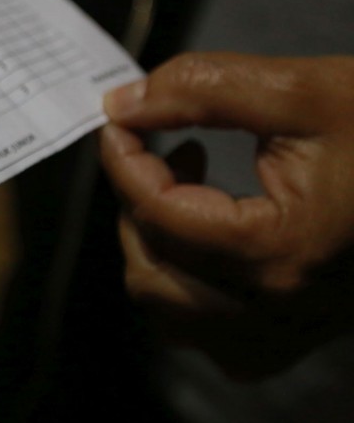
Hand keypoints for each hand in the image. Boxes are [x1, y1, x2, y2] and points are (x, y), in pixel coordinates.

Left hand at [100, 52, 353, 376]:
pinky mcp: (302, 332)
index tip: (119, 118)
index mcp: (280, 250)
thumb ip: (203, 89)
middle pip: (151, 272)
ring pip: (172, 311)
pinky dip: (189, 285)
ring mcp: (292, 329)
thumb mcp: (304, 89)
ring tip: (186, 185)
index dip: (122, 159)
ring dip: (156, 246)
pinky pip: (212, 333)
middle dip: (135, 204)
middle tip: (159, 150)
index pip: (156, 213)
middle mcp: (281, 307)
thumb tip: (124, 102)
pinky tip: (211, 232)